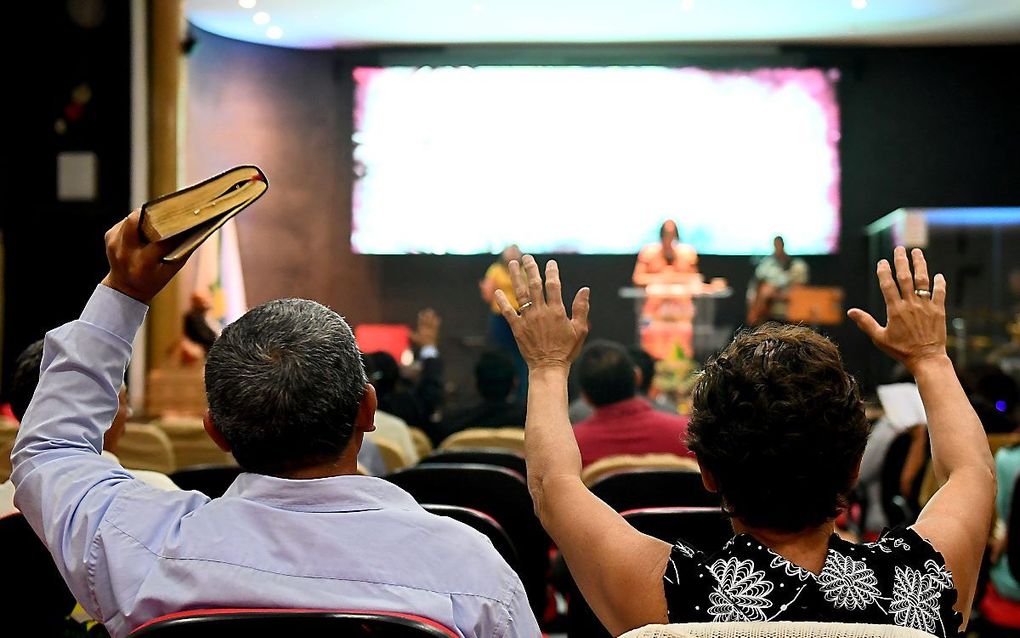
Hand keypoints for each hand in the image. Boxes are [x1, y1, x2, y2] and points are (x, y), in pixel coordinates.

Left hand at [100, 210, 192, 302]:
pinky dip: (136, 223)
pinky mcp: (109, 236)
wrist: (125, 288)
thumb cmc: (153, 279)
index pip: (161, 240)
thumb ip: (182, 250)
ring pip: (132, 219)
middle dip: (152, 214)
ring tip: (156, 222)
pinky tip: (142, 231)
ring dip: (145, 218)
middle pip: (137, 220)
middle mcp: (125, 253)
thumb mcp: (171, 270)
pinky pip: (125, 222)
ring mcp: (114, 244)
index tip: (184, 221)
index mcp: (142, 264)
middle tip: (166, 212)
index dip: (173, 229)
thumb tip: (194, 228)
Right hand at [410, 308, 440, 346]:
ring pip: (432, 321)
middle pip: (427, 319)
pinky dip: (437, 321)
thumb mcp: (414, 339)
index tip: (421, 312)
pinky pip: (437, 325)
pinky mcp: (436, 331)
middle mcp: (427, 328)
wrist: (429, 347)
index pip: (421, 321)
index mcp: (421, 329)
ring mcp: (432, 329)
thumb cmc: (421, 343)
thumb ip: (411, 335)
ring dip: (432, 316)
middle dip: (427, 314)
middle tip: (428, 309)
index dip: (421, 316)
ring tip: (432, 312)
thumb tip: (406, 332)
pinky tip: (438, 318)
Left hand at [495, 255, 589, 370]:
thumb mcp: (580, 329)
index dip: (552, 272)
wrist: (549, 367)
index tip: (551, 263)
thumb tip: (585, 289)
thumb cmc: (567, 350)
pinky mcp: (517, 328)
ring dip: (516, 277)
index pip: (553, 285)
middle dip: (531, 269)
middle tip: (527, 257)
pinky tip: (497, 291)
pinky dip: (502, 301)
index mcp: (556, 311)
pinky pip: (507, 312)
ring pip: (520, 293)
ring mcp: (527, 319)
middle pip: (534, 285)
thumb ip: (581, 308)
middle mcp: (540, 311)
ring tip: (513, 264)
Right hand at [848, 246, 947, 372]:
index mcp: (895, 310)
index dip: (884, 272)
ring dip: (920, 265)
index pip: (888, 285)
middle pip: (905, 278)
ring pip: (923, 280)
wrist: (926, 359)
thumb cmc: (901, 350)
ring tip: (917, 252)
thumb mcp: (879, 338)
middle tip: (899, 249)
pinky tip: (938, 275)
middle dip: (901, 261)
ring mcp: (926, 306)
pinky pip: (940, 293)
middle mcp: (911, 304)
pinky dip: (939, 283)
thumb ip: (865, 322)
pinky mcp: (939, 311)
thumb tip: (850, 312)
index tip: (882, 262)